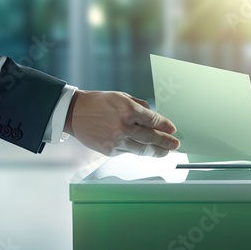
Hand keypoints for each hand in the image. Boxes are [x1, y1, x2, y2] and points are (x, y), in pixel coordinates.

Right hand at [64, 90, 179, 156]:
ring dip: (156, 151)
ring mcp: (117, 141)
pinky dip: (137, 151)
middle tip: (175, 145)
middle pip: (152, 138)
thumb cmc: (98, 103)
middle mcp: (124, 127)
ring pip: (143, 150)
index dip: (166, 126)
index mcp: (129, 110)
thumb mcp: (121, 97)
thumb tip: (154, 118)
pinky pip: (128, 152)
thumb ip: (139, 106)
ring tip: (165, 152)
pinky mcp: (110, 151)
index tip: (172, 129)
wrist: (75, 113)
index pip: (154, 121)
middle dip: (166, 142)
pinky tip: (144, 150)